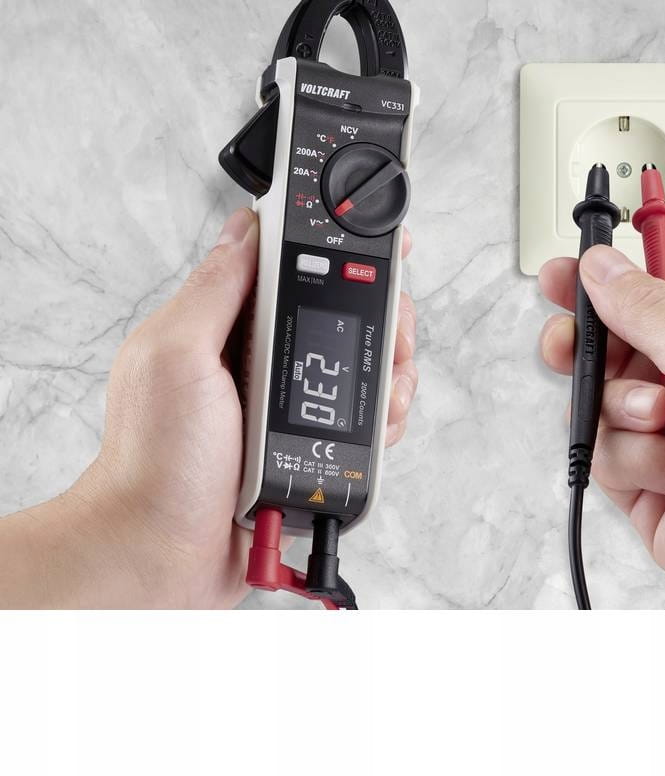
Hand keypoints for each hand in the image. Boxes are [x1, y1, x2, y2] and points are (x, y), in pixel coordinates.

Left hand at [0, 208, 417, 607]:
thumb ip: (214, 290)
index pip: (294, 266)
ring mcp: (285, 402)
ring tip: (386, 397)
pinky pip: (360, 416)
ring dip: (388, 374)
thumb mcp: (176, 356)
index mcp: (227, 326)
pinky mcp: (306, 441)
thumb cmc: (154, 462)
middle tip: (392, 341)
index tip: (383, 255)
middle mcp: (259, 359)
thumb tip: (246, 229)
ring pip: (361, 364)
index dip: (343, 255)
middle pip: (344, 314)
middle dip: (383, 322)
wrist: (161, 553)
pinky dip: (381, 418)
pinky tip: (376, 429)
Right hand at [539, 245, 664, 608]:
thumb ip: (643, 306)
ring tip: (664, 422)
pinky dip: (637, 462)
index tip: (558, 278)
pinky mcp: (653, 485)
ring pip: (601, 407)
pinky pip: (605, 457)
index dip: (601, 289)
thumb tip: (602, 267)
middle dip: (588, 352)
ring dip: (625, 414)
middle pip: (614, 353)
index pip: (648, 300)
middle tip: (568, 346)